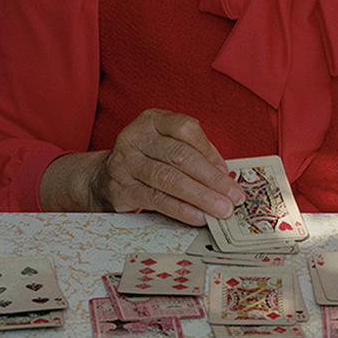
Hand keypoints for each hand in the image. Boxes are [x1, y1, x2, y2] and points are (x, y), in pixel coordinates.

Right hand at [86, 109, 243, 224]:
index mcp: (152, 120)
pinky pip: (155, 200)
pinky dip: (180, 209)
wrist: (103, 178)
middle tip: (234, 197)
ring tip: (221, 209)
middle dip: (212, 178)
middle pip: (180, 156)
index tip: (227, 172)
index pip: (185, 128)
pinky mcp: (121, 190)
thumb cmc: (147, 160)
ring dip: (200, 196)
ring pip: (168, 179)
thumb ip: (194, 153)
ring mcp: (125, 163)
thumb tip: (225, 175)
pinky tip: (198, 217)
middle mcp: (135, 137)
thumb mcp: (166, 146)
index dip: (209, 150)